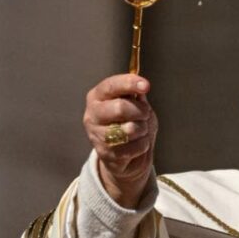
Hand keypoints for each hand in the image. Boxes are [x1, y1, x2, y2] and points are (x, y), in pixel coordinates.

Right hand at [83, 74, 157, 207]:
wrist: (126, 154)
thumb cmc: (130, 122)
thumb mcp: (134, 103)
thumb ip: (136, 94)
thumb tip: (141, 86)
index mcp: (97, 96)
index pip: (111, 86)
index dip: (129, 83)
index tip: (146, 85)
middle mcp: (92, 114)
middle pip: (120, 108)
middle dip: (140, 111)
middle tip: (145, 114)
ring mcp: (96, 135)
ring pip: (128, 129)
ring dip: (142, 129)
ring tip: (140, 130)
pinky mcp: (105, 154)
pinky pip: (133, 147)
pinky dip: (142, 145)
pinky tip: (137, 143)